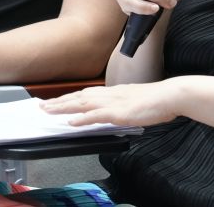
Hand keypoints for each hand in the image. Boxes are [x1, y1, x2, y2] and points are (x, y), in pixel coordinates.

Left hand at [40, 80, 181, 126]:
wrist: (170, 95)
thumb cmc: (158, 100)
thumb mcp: (136, 101)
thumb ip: (123, 105)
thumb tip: (115, 112)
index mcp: (115, 92)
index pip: (87, 94)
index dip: (70, 97)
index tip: (56, 101)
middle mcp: (111, 94)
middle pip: (79, 96)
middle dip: (59, 101)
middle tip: (42, 106)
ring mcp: (114, 102)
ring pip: (83, 103)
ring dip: (63, 107)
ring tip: (48, 111)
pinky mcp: (119, 112)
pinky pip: (96, 115)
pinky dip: (82, 118)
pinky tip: (71, 122)